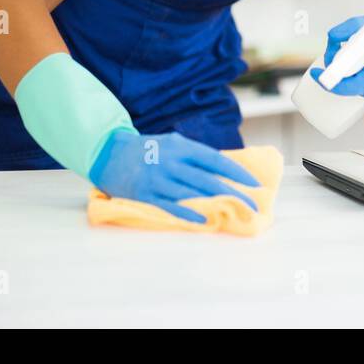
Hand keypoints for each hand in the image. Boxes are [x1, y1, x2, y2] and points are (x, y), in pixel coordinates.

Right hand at [88, 129, 261, 223]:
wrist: (109, 153)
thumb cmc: (148, 150)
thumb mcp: (173, 143)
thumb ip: (195, 156)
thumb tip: (223, 171)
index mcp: (181, 146)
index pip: (215, 160)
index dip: (236, 172)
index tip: (254, 184)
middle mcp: (171, 161)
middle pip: (208, 180)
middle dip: (233, 193)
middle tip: (251, 205)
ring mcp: (157, 178)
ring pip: (192, 193)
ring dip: (216, 204)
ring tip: (234, 212)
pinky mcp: (145, 194)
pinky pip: (171, 206)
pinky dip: (189, 213)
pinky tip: (204, 219)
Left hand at [310, 13, 363, 105]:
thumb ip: (349, 28)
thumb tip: (330, 40)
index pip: (349, 85)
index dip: (328, 83)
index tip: (316, 74)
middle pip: (349, 86)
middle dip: (338, 72)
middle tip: (338, 54)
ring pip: (356, 88)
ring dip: (352, 74)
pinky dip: (362, 78)